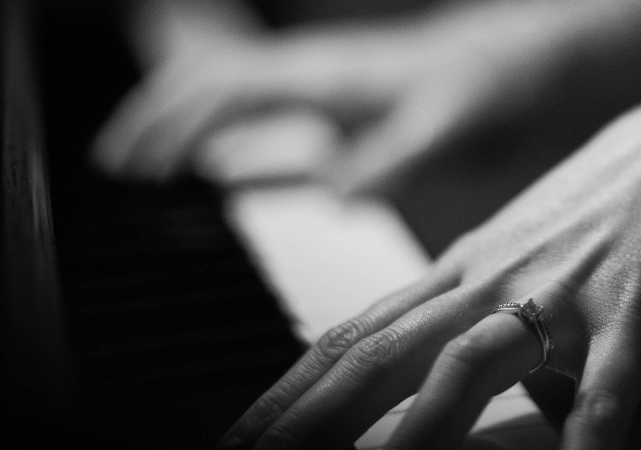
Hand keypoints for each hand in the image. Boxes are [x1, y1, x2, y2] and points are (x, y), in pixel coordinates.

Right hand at [94, 2, 569, 192]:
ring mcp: (325, 93)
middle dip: (158, 117)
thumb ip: (396, 158)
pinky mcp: (345, 115)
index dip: (173, 121)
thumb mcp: (451, 123)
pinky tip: (223, 174)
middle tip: (115, 167)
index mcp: (324, 72)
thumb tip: (336, 199)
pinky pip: (275, 127)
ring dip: (187, 127)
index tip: (137, 165)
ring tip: (143, 166)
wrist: (525, 63)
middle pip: (212, 84)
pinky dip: (239, 148)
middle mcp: (313, 76)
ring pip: (234, 99)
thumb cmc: (489, 84)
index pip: (224, 88)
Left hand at [217, 103, 640, 448]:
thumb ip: (462, 336)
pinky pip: (605, 385)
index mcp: (456, 276)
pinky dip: (586, 435)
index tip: (240, 440)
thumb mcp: (512, 275)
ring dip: (415, 431)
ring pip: (468, 364)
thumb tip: (426, 411)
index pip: (350, 337)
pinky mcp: (634, 315)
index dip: (287, 393)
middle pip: (381, 353)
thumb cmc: (595, 228)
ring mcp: (559, 295)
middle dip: (312, 420)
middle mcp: (490, 281)